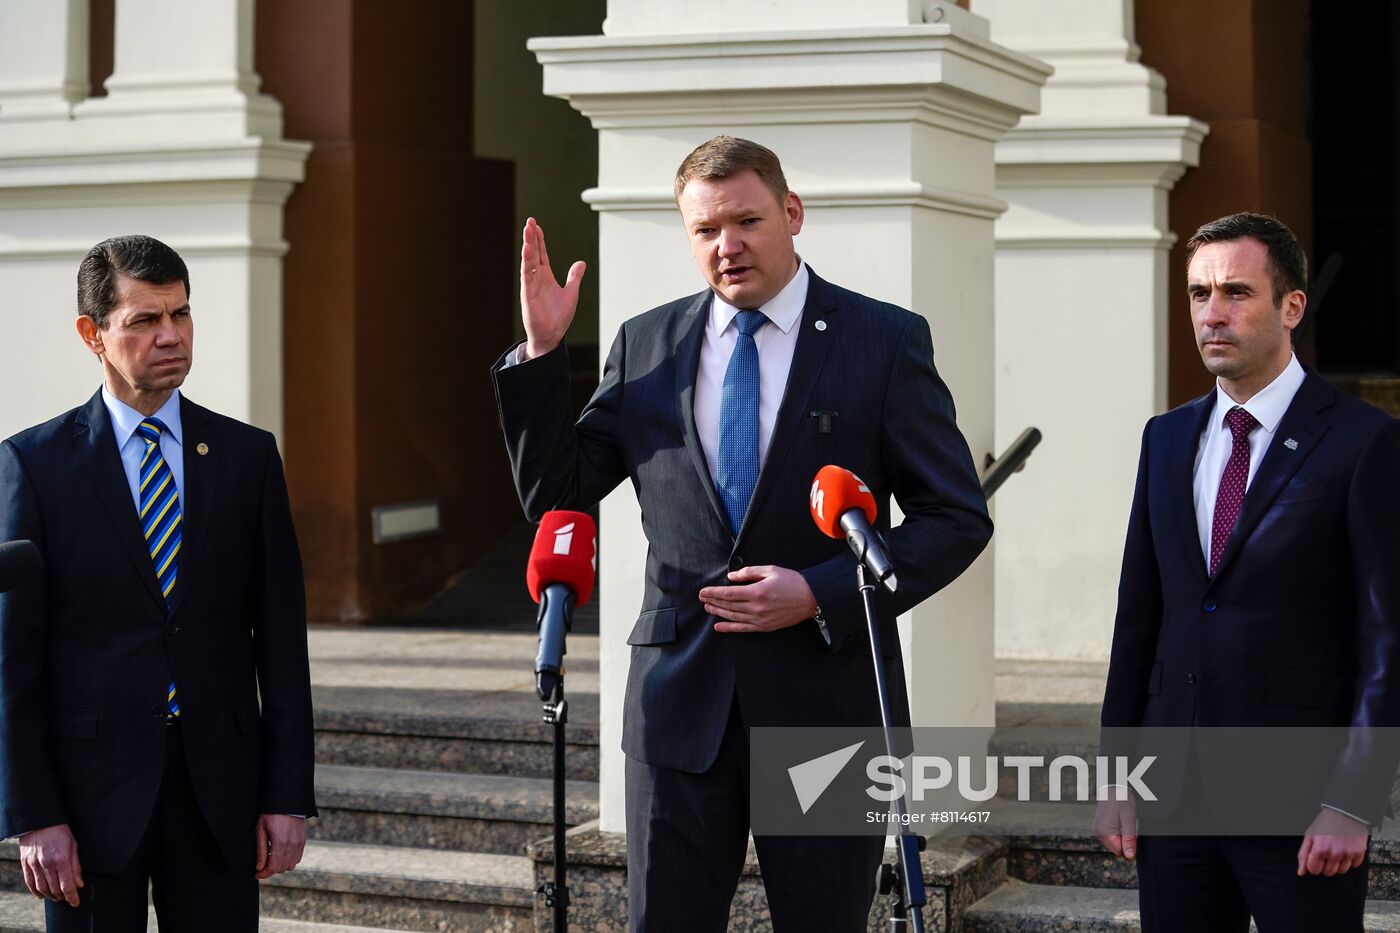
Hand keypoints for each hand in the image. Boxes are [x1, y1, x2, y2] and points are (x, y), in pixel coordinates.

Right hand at [18, 823, 82, 905]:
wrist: (40, 821)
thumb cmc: (60, 832)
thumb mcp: (73, 846)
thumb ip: (76, 866)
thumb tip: (79, 884)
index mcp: (61, 859)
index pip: (67, 885)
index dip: (72, 897)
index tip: (76, 902)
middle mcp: (47, 864)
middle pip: (54, 889)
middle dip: (62, 897)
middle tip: (67, 898)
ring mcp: (34, 864)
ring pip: (42, 888)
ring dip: (50, 896)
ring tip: (57, 897)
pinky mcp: (25, 863)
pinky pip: (29, 882)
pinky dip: (35, 892)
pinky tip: (41, 895)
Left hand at [255, 814, 306, 879]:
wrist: (287, 802)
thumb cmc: (270, 814)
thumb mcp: (261, 830)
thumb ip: (261, 851)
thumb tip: (259, 868)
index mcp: (280, 842)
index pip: (274, 868)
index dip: (264, 874)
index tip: (257, 873)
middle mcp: (292, 844)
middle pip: (282, 868)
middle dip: (271, 869)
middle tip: (263, 864)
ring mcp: (299, 843)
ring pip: (291, 865)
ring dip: (281, 865)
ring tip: (272, 857)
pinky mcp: (303, 840)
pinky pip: (297, 858)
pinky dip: (289, 860)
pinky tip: (281, 853)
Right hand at [519, 217, 585, 360]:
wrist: (552, 335)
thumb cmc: (558, 318)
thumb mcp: (571, 293)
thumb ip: (574, 277)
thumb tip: (581, 263)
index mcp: (546, 277)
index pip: (542, 254)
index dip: (540, 240)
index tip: (536, 226)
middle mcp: (536, 279)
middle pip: (534, 253)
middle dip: (532, 237)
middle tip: (529, 221)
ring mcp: (531, 285)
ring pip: (529, 260)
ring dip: (528, 244)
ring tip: (527, 229)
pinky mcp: (528, 293)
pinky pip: (526, 274)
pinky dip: (527, 261)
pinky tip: (527, 249)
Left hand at [701, 565, 818, 632]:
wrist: (811, 598)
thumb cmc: (792, 581)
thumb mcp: (770, 570)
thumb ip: (749, 573)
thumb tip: (731, 577)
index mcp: (757, 592)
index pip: (728, 594)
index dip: (714, 593)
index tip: (703, 591)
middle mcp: (757, 608)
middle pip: (728, 606)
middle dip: (713, 602)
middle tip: (702, 598)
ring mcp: (761, 619)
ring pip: (733, 617)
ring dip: (718, 613)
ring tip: (708, 608)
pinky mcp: (765, 626)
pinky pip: (743, 629)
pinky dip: (729, 628)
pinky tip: (719, 627)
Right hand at [1093, 794, 1137, 859]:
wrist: (1114, 786)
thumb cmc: (1123, 800)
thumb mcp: (1129, 819)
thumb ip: (1129, 839)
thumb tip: (1129, 856)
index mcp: (1104, 831)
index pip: (1119, 851)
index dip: (1129, 846)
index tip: (1132, 834)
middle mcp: (1097, 832)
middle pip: (1115, 848)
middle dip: (1124, 841)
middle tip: (1127, 825)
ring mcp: (1097, 829)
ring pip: (1113, 843)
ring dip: (1120, 837)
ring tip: (1122, 821)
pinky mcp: (1098, 827)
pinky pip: (1109, 837)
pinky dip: (1116, 833)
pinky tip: (1118, 821)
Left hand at [1297, 808, 1367, 876]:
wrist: (1344, 813)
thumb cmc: (1326, 823)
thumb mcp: (1310, 836)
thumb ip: (1303, 855)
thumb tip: (1301, 872)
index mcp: (1320, 849)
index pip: (1314, 870)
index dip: (1313, 865)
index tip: (1315, 860)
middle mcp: (1335, 853)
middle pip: (1328, 873)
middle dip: (1326, 865)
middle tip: (1326, 854)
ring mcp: (1348, 854)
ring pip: (1341, 871)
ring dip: (1338, 864)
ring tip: (1336, 851)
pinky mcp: (1359, 853)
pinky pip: (1354, 866)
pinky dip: (1350, 860)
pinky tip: (1345, 850)